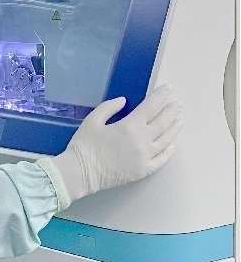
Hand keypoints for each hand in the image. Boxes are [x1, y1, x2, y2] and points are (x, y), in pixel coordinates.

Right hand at [46, 85, 183, 202]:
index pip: (152, 106)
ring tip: (180, 118)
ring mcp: (146, 156)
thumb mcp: (92, 120)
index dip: (161, 96)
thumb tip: (124, 100)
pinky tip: (172, 143)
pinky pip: (163, 158)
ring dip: (175, 127)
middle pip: (164, 121)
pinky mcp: (145, 170)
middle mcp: (142, 140)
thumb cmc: (84, 145)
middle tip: (177, 101)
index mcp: (129, 125)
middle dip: (172, 109)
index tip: (168, 88)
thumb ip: (109, 107)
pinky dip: (170, 149)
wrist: (81, 173)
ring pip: (167, 139)